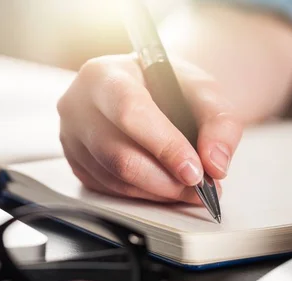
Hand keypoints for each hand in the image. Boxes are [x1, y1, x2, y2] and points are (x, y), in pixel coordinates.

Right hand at [57, 55, 242, 202]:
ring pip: (116, 179)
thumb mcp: (203, 90)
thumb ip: (219, 122)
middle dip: (166, 180)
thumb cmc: (168, 86)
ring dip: (160, 192)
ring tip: (191, 189)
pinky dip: (145, 195)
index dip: (166, 147)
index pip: (131, 113)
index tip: (195, 171)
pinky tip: (167, 187)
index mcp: (105, 74)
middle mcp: (78, 105)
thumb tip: (215, 164)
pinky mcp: (76, 164)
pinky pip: (110, 191)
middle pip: (119, 156)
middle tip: (200, 188)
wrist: (147, 90)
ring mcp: (72, 138)